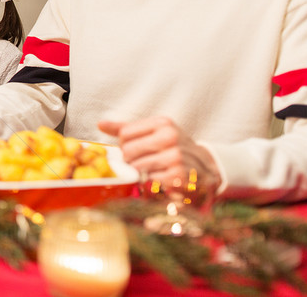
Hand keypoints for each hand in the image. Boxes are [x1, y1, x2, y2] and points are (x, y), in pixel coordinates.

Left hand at [98, 116, 220, 191]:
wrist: (206, 168)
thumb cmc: (173, 149)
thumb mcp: (154, 133)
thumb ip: (126, 129)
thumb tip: (100, 124)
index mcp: (162, 123)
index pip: (125, 133)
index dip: (125, 145)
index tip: (134, 150)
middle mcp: (170, 136)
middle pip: (128, 150)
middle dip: (130, 161)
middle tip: (140, 164)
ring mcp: (175, 156)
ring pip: (136, 167)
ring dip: (139, 173)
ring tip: (150, 172)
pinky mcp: (178, 175)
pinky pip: (149, 181)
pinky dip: (150, 183)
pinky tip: (159, 180)